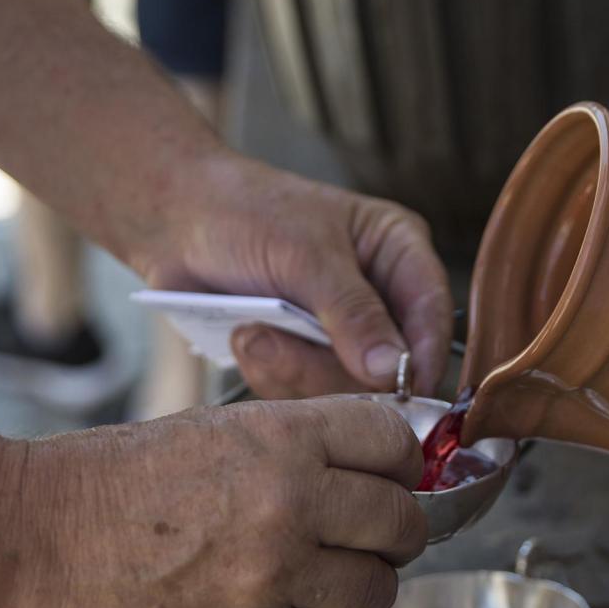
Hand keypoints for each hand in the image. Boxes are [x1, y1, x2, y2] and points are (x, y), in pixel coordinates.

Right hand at [17, 397, 426, 607]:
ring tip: (330, 571)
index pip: (393, 443)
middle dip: (398, 525)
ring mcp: (271, 578)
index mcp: (280, 438)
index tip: (396, 473)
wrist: (38, 539)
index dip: (401, 460)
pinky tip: (290, 604)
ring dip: (363, 579)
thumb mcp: (214, 426)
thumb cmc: (116, 478)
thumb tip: (369, 465)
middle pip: (401, 520)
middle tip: (378, 530)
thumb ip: (295, 444)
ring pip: (376, 587)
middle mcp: (288, 505)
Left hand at [134, 152, 453, 400]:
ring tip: (255, 331)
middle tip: (281, 342)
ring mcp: (339, 332)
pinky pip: (305, 394)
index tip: (404, 393)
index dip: (424, 357)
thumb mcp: (305, 256)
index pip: (432, 311)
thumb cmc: (245, 213)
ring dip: (293, 368)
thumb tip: (396, 370)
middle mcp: (377, 296)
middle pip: (391, 367)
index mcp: (397, 251)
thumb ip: (353, 314)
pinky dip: (271, 371)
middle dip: (331, 366)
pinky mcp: (304, 357)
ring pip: (345, 387)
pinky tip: (247, 338)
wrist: (175, 220)